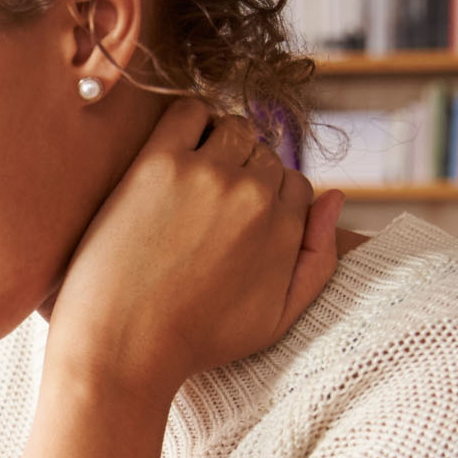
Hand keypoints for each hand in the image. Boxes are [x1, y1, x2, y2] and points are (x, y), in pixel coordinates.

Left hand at [45, 98, 343, 398]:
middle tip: (206, 203)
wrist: (122, 346)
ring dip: (218, 143)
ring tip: (190, 178)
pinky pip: (187, 111)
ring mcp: (206, 175)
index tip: (234, 219)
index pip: (295, 182)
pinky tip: (173, 149)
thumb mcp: (278, 318)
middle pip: (264, 154)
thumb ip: (319, 259)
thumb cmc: (196, 339)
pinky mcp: (157, 164)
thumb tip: (335, 197)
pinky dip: (188, 119)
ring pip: (232, 128)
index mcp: (286, 227)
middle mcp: (254, 194)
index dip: (267, 198)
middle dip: (243, 172)